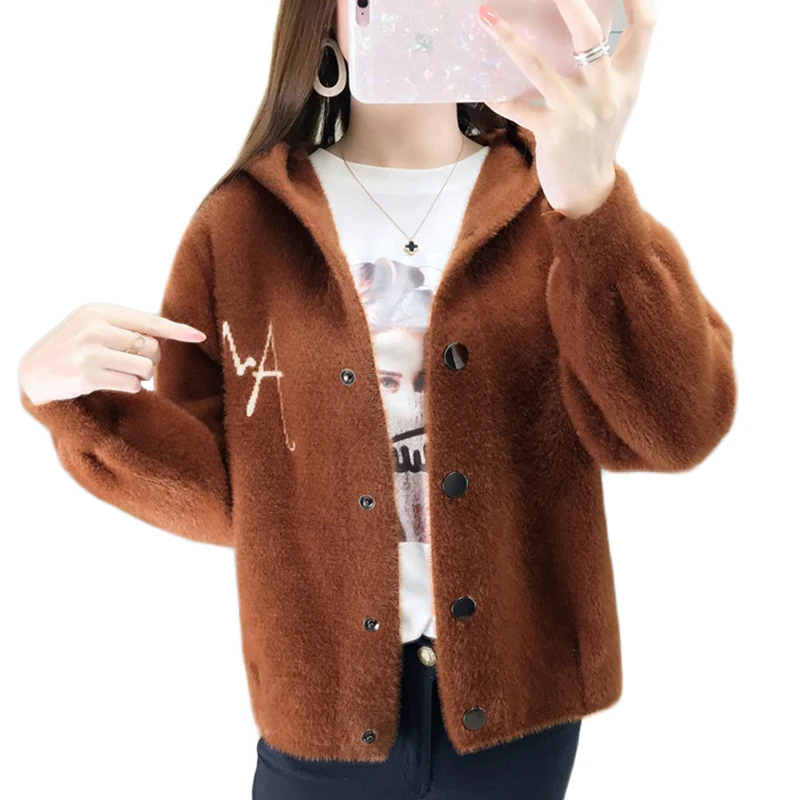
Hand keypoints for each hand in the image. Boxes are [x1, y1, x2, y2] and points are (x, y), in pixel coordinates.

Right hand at [19, 303, 206, 404]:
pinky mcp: (88, 375)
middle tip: (134, 364)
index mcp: (100, 311)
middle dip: (151, 361)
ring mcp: (90, 351)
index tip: (199, 335)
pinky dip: (130, 387)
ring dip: (141, 376)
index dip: (177, 330)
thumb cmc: (74, 347)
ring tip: (123, 373)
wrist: (35, 371)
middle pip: (151, 348)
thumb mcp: (96, 326)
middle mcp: (95, 328)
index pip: (149, 321)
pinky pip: (131, 384)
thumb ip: (128, 328)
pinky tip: (112, 383)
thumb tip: (171, 334)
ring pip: (144, 367)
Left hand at [478, 0, 656, 217]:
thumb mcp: (615, 101)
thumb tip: (583, 24)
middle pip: (589, 34)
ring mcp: (578, 111)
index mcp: (628, 80)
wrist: (587, 190)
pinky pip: (517, 108)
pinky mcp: (552, 132)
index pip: (645, 26)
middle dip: (567, 2)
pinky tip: (485, 90)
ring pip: (539, 66)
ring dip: (509, 39)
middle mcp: (606, 91)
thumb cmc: (596, 140)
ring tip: (487, 17)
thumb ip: (609, 66)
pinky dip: (499, 98)